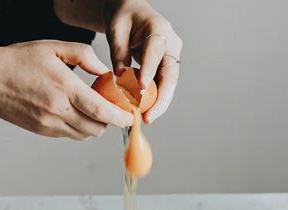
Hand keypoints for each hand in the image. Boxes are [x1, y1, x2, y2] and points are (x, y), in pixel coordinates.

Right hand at [0, 40, 132, 139]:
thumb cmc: (18, 60)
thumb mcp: (53, 48)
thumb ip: (84, 56)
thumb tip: (105, 72)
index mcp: (64, 88)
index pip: (101, 111)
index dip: (120, 118)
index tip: (130, 117)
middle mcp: (58, 110)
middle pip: (97, 128)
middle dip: (110, 122)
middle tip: (112, 110)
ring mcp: (49, 124)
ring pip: (84, 135)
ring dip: (95, 126)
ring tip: (93, 111)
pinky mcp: (42, 131)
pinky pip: (69, 135)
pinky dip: (79, 128)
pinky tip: (75, 113)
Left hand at [104, 0, 182, 123]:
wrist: (133, 12)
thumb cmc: (124, 17)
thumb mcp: (116, 30)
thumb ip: (119, 53)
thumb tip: (121, 80)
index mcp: (159, 29)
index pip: (156, 51)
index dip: (149, 71)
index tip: (141, 89)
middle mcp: (171, 44)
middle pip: (170, 75)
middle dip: (160, 98)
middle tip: (148, 116)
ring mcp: (171, 57)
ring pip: (169, 84)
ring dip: (159, 104)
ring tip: (146, 118)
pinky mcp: (167, 67)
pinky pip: (163, 86)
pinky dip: (155, 100)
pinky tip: (146, 112)